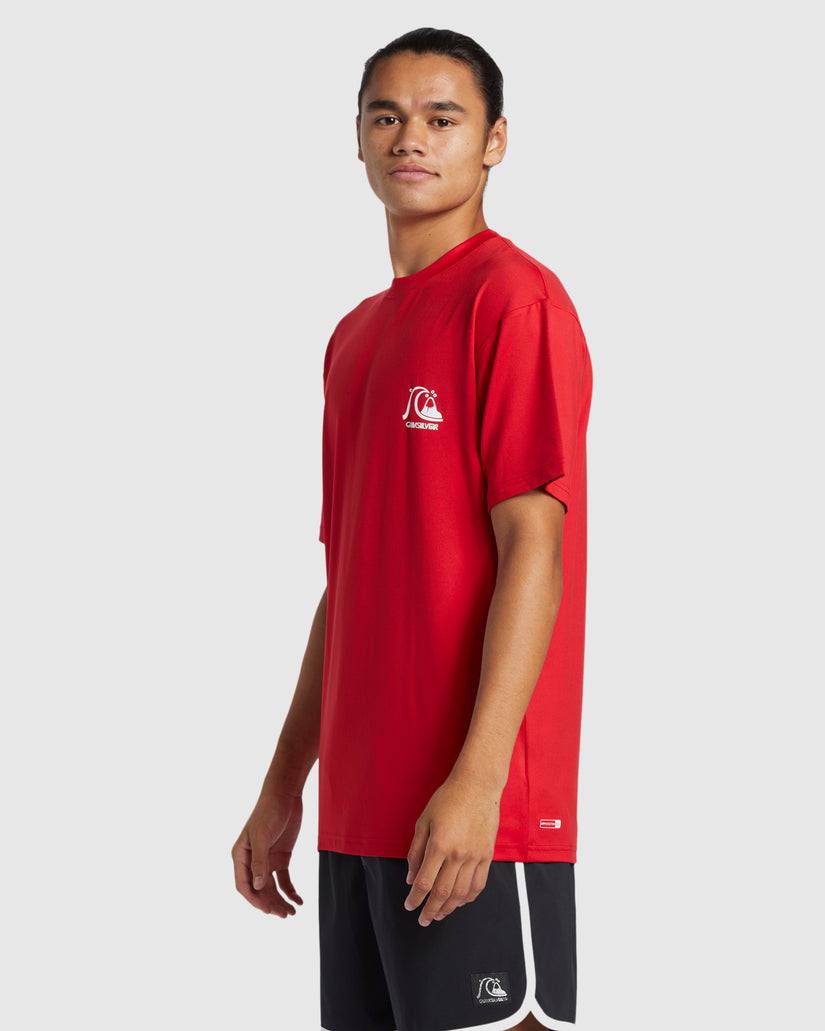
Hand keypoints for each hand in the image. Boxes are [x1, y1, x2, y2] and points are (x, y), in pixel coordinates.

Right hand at [232, 793, 303, 916]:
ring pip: (272, 887)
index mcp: (241, 856)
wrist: (285, 794)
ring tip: (292, 913)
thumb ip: (259, 862)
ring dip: (281, 900)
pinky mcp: (281, 857)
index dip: (254, 900)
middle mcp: (252, 860)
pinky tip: (299, 900)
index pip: (243, 885)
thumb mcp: (262, 836)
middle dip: (270, 904)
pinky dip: (290, 891)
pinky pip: (284, 879)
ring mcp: (267, 859)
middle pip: (259, 890)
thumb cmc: (269, 811)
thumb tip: (257, 887)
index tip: (268, 910)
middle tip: (284, 915)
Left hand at [404, 773, 500, 926]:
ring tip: (439, 914)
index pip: (424, 882)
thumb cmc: (448, 799)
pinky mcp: (487, 855)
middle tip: (423, 919)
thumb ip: (416, 852)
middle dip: (430, 910)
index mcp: (438, 845)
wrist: (477, 786)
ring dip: (448, 908)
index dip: (415, 898)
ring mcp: (475, 856)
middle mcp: (457, 854)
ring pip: (461, 893)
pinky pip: (479, 884)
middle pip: (442, 893)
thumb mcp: (423, 821)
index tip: (410, 906)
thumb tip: (411, 877)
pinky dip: (469, 897)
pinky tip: (460, 902)